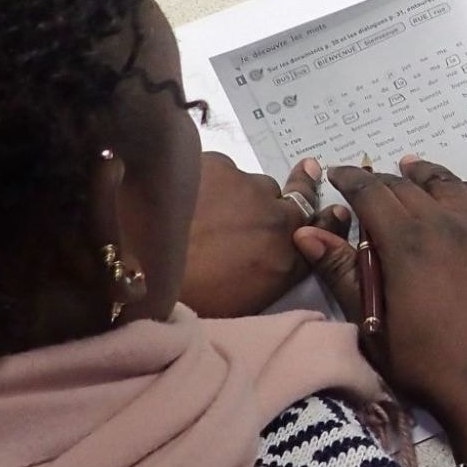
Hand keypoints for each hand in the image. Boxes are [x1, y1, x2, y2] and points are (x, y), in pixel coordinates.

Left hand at [182, 153, 348, 316]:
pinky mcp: (214, 164)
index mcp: (287, 256)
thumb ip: (274, 270)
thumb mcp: (245, 300)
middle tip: (234, 223)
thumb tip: (282, 249)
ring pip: (248, 183)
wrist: (135, 272)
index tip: (330, 206)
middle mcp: (277, 217)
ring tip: (197, 214)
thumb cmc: (189, 302)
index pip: (324, 224)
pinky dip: (204, 181)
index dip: (325, 215)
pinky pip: (217, 168)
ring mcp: (246, 187)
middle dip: (264, 210)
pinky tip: (177, 198)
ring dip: (232, 195)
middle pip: (284, 200)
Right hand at [292, 156, 466, 460]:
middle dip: (381, 179)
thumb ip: (342, 272)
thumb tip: (306, 232)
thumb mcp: (372, 323)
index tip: (337, 173)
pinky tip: (457, 192)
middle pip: (407, 186)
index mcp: (407, 242)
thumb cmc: (424, 363)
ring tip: (410, 168)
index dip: (351, 179)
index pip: (372, 192)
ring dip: (424, 174)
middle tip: (366, 180)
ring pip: (448, 185)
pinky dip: (464, 189)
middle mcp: (445, 224)